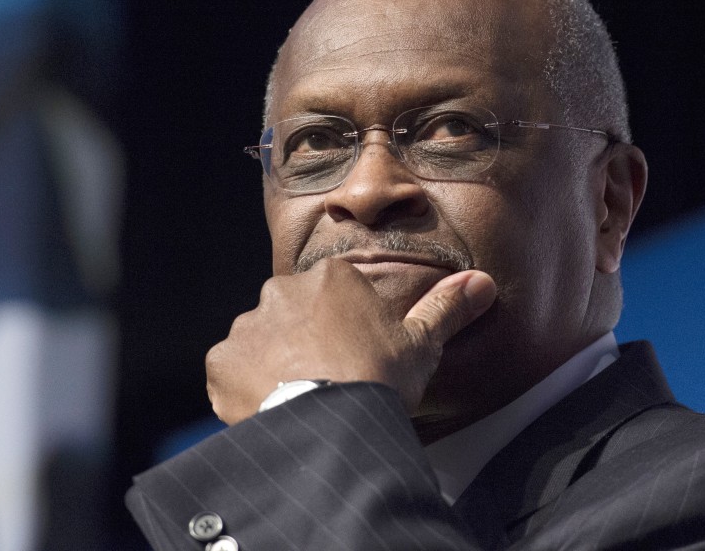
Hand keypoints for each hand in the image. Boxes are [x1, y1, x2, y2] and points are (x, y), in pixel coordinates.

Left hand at [206, 258, 495, 424]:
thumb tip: (483, 282)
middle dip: (306, 340)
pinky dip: (246, 388)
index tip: (357, 356)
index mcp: (331, 278)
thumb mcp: (422, 345)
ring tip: (301, 399)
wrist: (329, 425)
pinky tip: (273, 410)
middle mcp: (282, 291)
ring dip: (275, 363)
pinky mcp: (222, 361)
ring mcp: (248, 325)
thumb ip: (446, 309)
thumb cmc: (379, 379)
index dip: (347, 327)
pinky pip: (231, 371)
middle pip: (294, 312)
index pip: (335, 293)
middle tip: (329, 379)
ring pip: (261, 340)